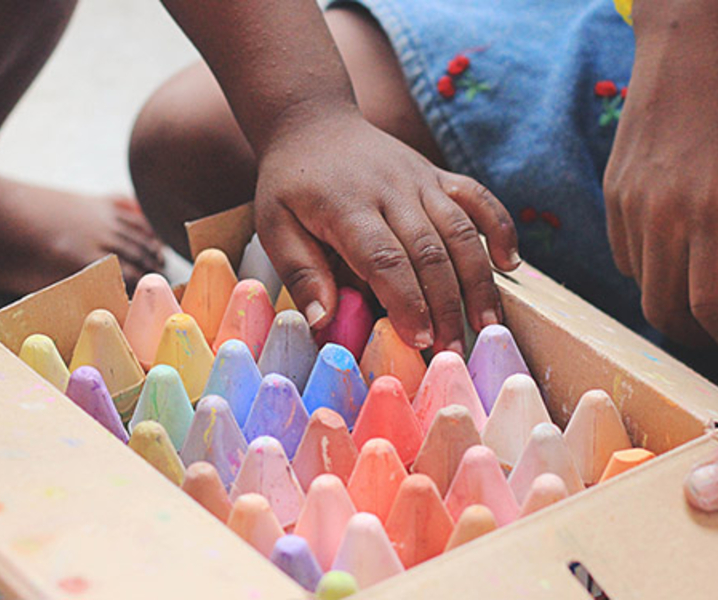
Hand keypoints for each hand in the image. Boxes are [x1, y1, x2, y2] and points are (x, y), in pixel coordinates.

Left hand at [255, 108, 519, 352]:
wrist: (313, 124)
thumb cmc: (290, 184)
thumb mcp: (274, 225)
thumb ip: (300, 270)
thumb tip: (323, 320)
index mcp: (347, 206)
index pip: (384, 259)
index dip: (407, 301)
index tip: (420, 340)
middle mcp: (390, 190)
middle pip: (429, 251)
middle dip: (446, 305)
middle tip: (453, 350)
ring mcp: (418, 179)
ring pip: (459, 229)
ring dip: (478, 279)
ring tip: (487, 323)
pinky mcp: (436, 174)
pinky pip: (477, 197)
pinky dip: (499, 227)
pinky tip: (509, 263)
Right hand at [603, 0, 717, 345]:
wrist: (694, 47)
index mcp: (711, 212)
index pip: (706, 304)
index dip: (715, 328)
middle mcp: (664, 215)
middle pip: (663, 308)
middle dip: (689, 329)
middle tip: (708, 325)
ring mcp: (631, 204)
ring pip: (640, 282)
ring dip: (667, 296)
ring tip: (691, 287)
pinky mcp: (614, 192)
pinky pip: (624, 251)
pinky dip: (646, 263)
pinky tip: (670, 247)